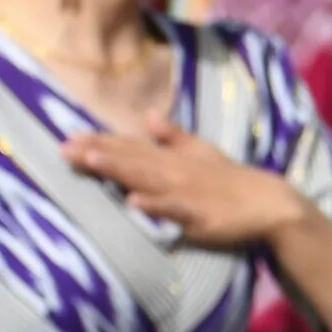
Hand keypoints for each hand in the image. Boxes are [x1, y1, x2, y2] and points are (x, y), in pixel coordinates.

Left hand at [63, 118, 303, 247]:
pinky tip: (134, 202)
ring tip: (90, 160)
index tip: (69, 137)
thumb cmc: (229, 180)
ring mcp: (185, 192)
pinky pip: (174, 211)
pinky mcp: (199, 216)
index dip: (100, 141)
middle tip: (63, 148)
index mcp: (171, 158)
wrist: (268, 203)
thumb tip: (150, 116)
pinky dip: (155, 205)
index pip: (130, 147)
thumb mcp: (201, 152)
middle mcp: (174, 170)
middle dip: (96, 153)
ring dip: (118, 169)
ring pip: (146, 179)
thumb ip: (173, 136)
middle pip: (130, 160)